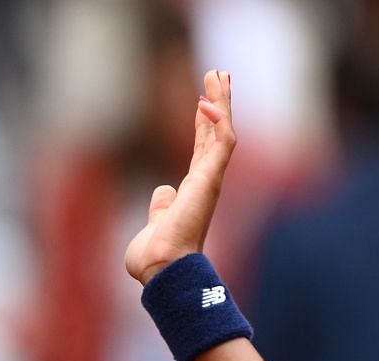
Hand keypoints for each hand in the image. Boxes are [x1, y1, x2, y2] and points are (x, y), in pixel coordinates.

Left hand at [124, 69, 236, 285]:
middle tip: (218, 75)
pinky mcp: (211, 179)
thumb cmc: (154, 257)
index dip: (202, 125)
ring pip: (223, 131)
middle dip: (217, 103)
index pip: (201, 150)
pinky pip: (221, 142)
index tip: (201, 102)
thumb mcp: (154, 224)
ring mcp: (210, 180)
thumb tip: (163, 193)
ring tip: (219, 74)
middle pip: (215, 134)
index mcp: (192, 192)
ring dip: (222, 102)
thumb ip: (160, 207)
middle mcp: (205, 183)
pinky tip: (207, 100)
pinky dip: (218, 119)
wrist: (161, 269)